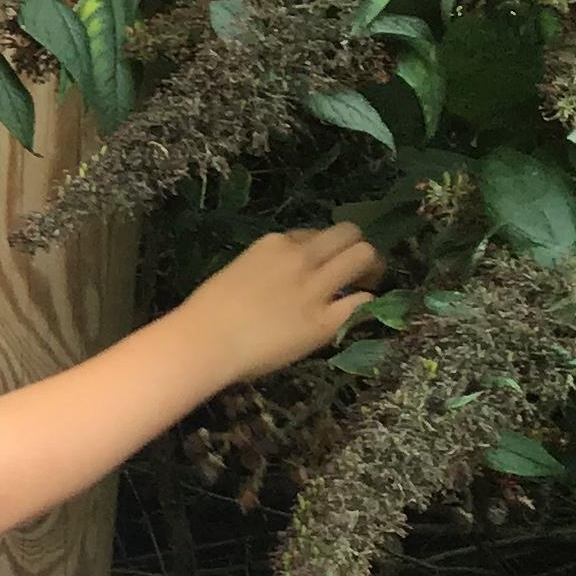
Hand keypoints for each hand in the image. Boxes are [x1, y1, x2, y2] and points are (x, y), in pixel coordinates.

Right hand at [176, 225, 384, 388]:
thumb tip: (282, 282)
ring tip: (366, 284)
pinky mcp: (325, 321)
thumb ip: (267, 269)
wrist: (204, 342)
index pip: (314, 233)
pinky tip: (357, 313)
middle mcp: (300, 257)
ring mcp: (315, 288)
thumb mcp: (238, 273)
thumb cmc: (207, 313)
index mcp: (274, 244)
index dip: (322, 249)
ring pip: (364, 256)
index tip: (320, 264)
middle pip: (349, 233)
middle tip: (358, 269)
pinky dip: (365, 304)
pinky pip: (362, 302)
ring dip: (371, 268)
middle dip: (357, 248)